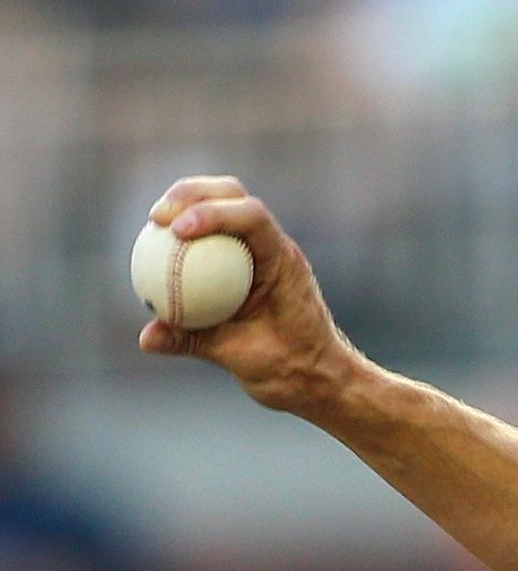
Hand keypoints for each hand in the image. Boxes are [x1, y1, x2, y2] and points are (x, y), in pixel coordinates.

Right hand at [137, 177, 361, 414]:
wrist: (317, 376)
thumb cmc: (291, 369)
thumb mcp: (242, 359)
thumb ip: (195, 342)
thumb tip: (146, 337)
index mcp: (284, 263)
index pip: (253, 218)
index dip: (213, 213)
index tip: (178, 229)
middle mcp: (274, 248)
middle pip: (233, 195)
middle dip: (192, 194)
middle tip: (157, 217)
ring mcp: (259, 252)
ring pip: (223, 207)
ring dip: (187, 204)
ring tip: (154, 221)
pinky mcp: (244, 263)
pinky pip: (214, 237)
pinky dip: (188, 234)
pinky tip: (157, 246)